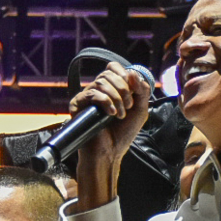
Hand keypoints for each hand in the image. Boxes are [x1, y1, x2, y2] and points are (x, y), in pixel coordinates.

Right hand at [69, 62, 150, 210]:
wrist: (110, 153)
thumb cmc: (123, 133)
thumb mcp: (140, 110)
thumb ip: (142, 90)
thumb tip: (132, 72)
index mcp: (111, 88)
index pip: (114, 67)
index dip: (125, 74)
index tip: (133, 91)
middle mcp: (97, 90)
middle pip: (109, 73)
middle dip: (123, 89)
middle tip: (129, 106)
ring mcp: (87, 97)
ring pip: (101, 81)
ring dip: (116, 98)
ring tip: (120, 114)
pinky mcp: (78, 104)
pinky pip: (92, 93)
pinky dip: (106, 102)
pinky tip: (111, 114)